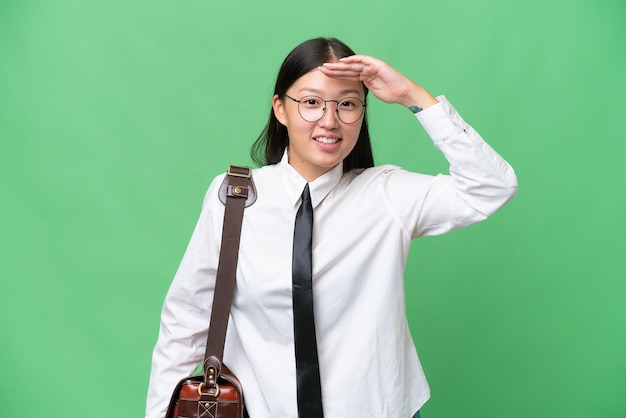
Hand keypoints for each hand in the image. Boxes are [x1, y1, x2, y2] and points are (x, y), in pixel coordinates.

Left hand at [319, 55, 437, 109]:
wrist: (403, 93)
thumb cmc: (391, 94)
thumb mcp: (372, 92)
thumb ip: (363, 89)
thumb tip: (352, 96)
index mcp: (364, 77)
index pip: (347, 75)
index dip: (335, 75)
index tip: (323, 77)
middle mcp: (366, 70)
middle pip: (346, 69)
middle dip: (333, 69)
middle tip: (320, 69)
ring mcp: (371, 66)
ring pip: (352, 64)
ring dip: (339, 65)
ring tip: (327, 66)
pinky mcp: (377, 64)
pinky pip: (363, 60)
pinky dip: (353, 60)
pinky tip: (343, 61)